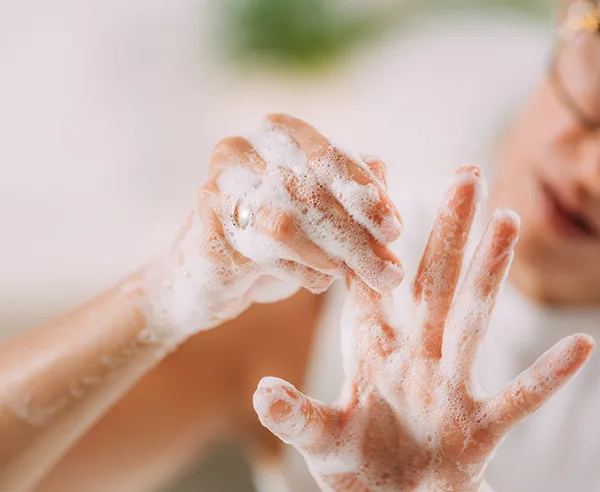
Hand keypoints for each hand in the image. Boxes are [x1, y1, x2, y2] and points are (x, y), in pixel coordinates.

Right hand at [139, 114, 404, 341]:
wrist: (210, 275)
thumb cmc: (278, 238)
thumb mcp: (325, 213)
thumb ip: (356, 196)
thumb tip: (385, 189)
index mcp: (279, 131)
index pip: (330, 157)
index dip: (366, 195)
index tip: (394, 231)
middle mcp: (243, 148)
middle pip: (313, 192)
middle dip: (358, 236)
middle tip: (389, 271)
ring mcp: (218, 186)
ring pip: (287, 225)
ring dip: (332, 257)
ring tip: (357, 278)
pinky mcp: (205, 229)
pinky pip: (262, 254)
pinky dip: (300, 271)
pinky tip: (320, 282)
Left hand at [253, 166, 593, 490]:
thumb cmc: (360, 471)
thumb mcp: (322, 441)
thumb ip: (296, 416)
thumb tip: (262, 392)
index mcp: (376, 353)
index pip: (370, 282)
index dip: (367, 233)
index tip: (374, 174)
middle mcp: (418, 359)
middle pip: (434, 283)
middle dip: (448, 230)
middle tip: (466, 173)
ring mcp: (451, 389)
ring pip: (473, 321)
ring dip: (490, 274)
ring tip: (508, 223)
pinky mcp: (479, 428)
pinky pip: (519, 398)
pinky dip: (550, 374)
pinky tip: (583, 345)